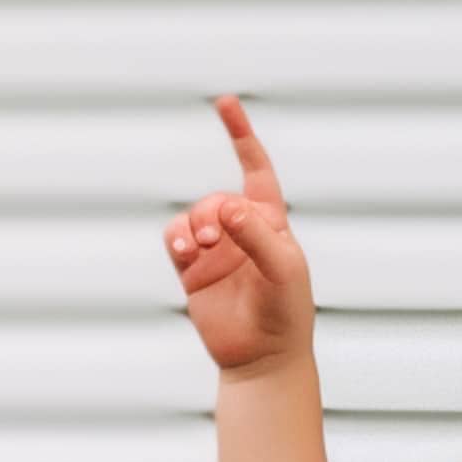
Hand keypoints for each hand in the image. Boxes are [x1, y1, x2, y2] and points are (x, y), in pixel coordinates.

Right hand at [166, 95, 313, 371]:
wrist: (262, 358)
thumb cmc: (286, 314)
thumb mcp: (283, 270)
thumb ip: (256, 235)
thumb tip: (227, 206)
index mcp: (272, 225)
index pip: (256, 171)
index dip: (242, 138)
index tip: (225, 103)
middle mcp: (242, 233)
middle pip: (216, 198)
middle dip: (213, 211)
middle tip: (217, 238)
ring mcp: (216, 251)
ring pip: (192, 216)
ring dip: (193, 225)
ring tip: (201, 248)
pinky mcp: (193, 270)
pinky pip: (175, 237)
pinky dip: (176, 237)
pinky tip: (184, 251)